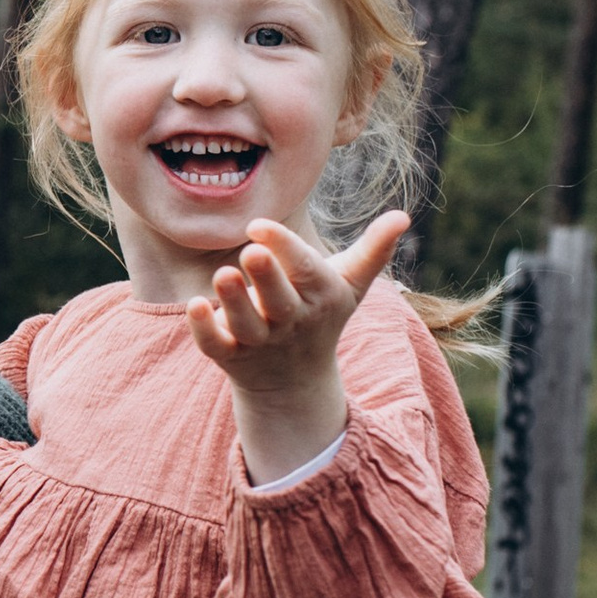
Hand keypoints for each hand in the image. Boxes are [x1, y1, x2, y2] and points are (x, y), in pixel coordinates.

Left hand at [186, 212, 407, 483]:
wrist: (295, 381)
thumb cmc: (320, 314)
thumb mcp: (350, 285)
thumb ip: (374, 250)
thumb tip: (404, 216)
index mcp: (319, 297)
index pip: (305, 270)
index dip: (284, 246)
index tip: (258, 224)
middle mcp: (290, 320)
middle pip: (279, 300)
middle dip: (266, 277)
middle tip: (249, 252)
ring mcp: (259, 341)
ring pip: (246, 324)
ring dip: (233, 301)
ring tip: (222, 273)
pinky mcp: (230, 356)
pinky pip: (215, 346)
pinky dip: (204, 329)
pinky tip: (192, 305)